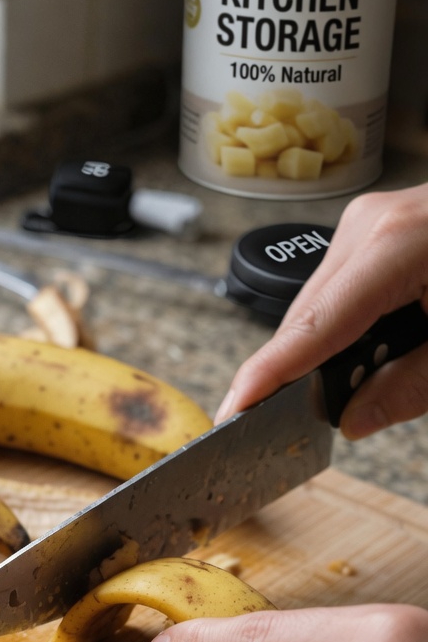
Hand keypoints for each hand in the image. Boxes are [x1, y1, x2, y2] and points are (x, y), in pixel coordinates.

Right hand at [215, 185, 427, 438]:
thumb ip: (411, 387)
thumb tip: (355, 420)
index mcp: (391, 249)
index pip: (309, 327)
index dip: (266, 375)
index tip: (232, 411)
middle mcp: (368, 227)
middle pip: (307, 317)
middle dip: (311, 370)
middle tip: (337, 414)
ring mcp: (371, 221)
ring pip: (322, 304)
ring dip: (338, 347)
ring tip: (397, 363)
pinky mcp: (379, 226)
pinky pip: (344, 286)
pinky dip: (354, 323)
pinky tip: (387, 341)